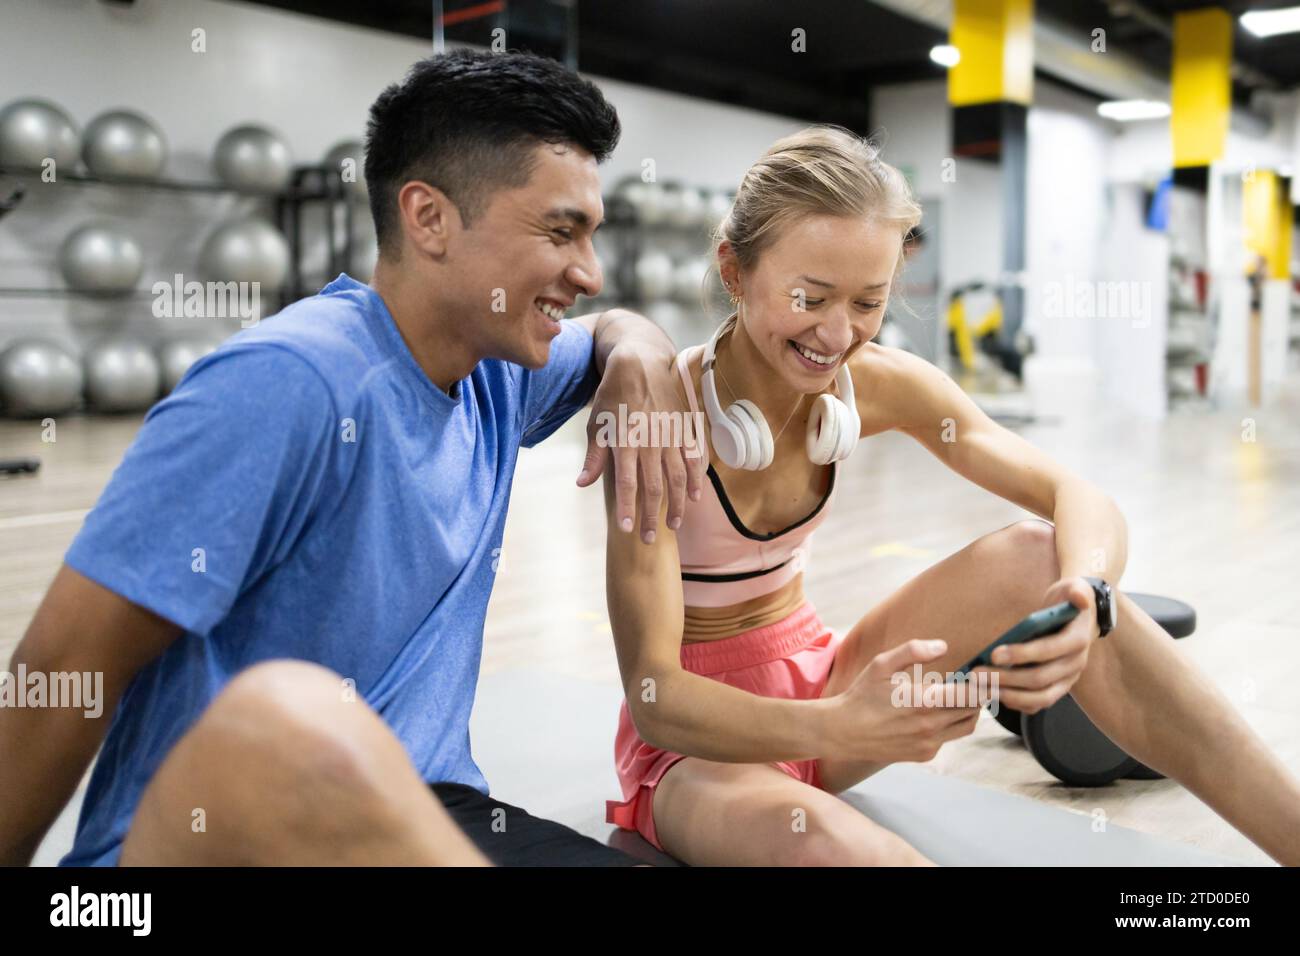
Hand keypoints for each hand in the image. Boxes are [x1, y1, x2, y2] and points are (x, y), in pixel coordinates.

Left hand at [576, 342, 704, 542]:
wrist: (639, 361)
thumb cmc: (612, 395)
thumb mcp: (596, 424)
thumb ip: (594, 457)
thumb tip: (583, 484)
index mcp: (626, 441)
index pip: (628, 484)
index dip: (628, 510)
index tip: (627, 531)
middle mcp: (650, 441)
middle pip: (655, 488)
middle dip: (652, 516)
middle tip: (649, 540)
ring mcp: (670, 435)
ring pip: (678, 477)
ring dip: (677, 504)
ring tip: (674, 525)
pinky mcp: (684, 428)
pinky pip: (694, 458)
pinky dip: (697, 479)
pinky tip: (696, 497)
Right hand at [827, 639, 982, 764]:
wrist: (844, 732)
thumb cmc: (862, 695)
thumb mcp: (881, 664)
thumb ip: (912, 651)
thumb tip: (942, 646)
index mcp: (923, 701)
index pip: (971, 694)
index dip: (982, 682)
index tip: (981, 672)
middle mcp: (930, 726)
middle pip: (973, 709)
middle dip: (978, 694)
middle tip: (975, 680)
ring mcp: (929, 743)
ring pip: (966, 726)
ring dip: (969, 710)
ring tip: (961, 694)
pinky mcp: (924, 754)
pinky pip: (949, 738)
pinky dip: (951, 723)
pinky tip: (937, 711)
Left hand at [972, 578, 1097, 715]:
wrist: (1074, 618)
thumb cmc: (1065, 602)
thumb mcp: (1073, 589)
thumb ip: (1077, 591)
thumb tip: (1079, 598)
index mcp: (1078, 640)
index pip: (1049, 651)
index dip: (1021, 654)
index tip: (993, 654)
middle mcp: (1076, 664)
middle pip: (1040, 678)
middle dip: (1006, 677)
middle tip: (977, 674)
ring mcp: (1068, 680)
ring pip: (1040, 697)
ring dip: (1009, 694)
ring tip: (981, 686)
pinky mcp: (1058, 688)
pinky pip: (1039, 704)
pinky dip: (1017, 703)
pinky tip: (994, 694)